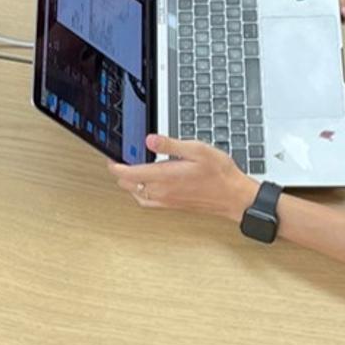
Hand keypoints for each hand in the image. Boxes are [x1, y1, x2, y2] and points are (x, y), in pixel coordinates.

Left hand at [108, 135, 257, 219]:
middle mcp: (162, 192)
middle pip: (128, 185)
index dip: (115, 166)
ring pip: (136, 195)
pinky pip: (147, 202)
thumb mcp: (196, 150)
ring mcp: (166, 201)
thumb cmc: (219, 173)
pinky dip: (139, 194)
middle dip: (120, 173)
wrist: (233, 196)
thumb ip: (170, 144)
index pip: (129, 174)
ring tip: (128, 170)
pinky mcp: (172, 205)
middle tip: (118, 159)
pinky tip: (145, 186)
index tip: (110, 157)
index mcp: (164, 177)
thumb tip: (149, 139)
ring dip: (129, 184)